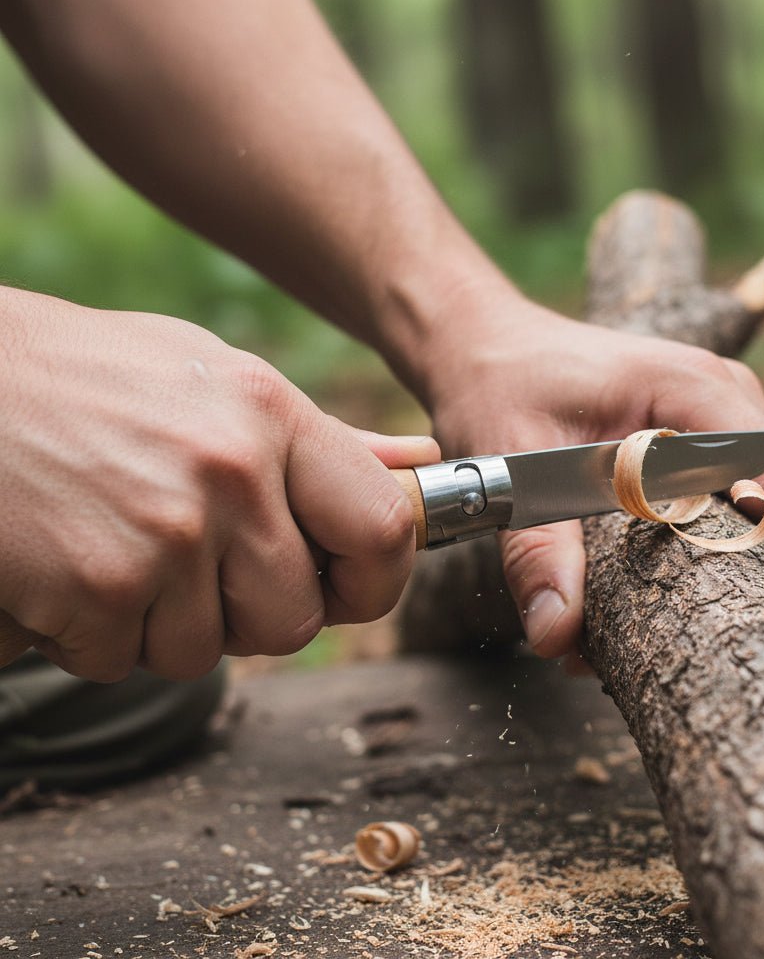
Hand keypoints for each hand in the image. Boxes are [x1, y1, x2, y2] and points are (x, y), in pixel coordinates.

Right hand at [0, 288, 438, 681]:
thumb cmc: (93, 377)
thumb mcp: (217, 380)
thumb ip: (325, 438)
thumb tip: (420, 461)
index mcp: (273, 415)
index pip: (385, 528)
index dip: (377, 580)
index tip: (346, 587)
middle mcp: (232, 474)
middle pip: (295, 619)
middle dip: (248, 615)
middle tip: (196, 567)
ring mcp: (165, 533)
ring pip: (205, 652)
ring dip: (163, 625)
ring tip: (120, 547)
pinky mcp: (96, 586)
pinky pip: (124, 660)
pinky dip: (94, 634)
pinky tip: (68, 563)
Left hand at [427, 298, 763, 660]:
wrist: (489, 344)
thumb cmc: (502, 384)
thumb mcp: (510, 465)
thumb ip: (536, 549)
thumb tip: (558, 634)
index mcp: (694, 389)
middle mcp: (724, 397)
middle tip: (718, 648)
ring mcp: (721, 416)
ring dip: (739, 571)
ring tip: (681, 630)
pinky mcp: (704, 438)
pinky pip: (739, 498)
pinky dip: (715, 550)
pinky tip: (664, 593)